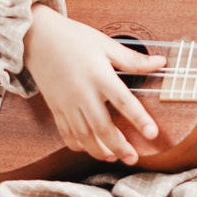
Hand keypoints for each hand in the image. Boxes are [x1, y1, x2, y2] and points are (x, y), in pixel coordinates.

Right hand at [23, 4, 166, 164]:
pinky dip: (78, 144)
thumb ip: (132, 59)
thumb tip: (161, 63)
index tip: (152, 134)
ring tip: (114, 157)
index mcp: (99, 75)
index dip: (139, 119)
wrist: (36, 37)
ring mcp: (67, 103)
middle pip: (102, 127)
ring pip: (84, 135)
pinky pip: (66, 133)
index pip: (124, 102)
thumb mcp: (105, 44)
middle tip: (133, 158)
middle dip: (119, 146)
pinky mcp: (55, 107)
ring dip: (100, 150)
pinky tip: (89, 148)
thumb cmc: (73, 38)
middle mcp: (82, 93)